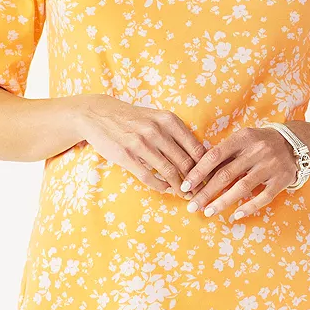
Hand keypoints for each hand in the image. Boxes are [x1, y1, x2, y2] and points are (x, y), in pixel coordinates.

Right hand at [76, 95, 206, 197]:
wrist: (99, 114)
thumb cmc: (133, 118)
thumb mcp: (157, 117)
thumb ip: (176, 133)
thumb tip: (200, 155)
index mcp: (168, 120)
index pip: (195, 148)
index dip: (205, 167)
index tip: (209, 178)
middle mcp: (156, 130)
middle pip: (185, 162)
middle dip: (195, 180)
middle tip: (200, 191)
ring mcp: (140, 143)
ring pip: (169, 171)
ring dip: (179, 187)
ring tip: (185, 194)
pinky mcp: (126, 155)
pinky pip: (148, 177)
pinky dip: (160, 186)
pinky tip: (165, 189)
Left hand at [180, 127, 297, 221]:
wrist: (294, 143)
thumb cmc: (259, 143)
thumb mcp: (243, 139)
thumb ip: (224, 152)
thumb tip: (197, 169)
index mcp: (243, 138)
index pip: (215, 156)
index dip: (198, 172)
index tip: (185, 186)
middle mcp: (257, 151)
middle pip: (226, 174)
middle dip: (206, 192)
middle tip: (192, 205)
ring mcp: (270, 166)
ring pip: (242, 187)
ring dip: (222, 202)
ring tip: (208, 212)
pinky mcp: (282, 180)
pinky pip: (263, 197)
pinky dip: (249, 207)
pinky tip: (235, 215)